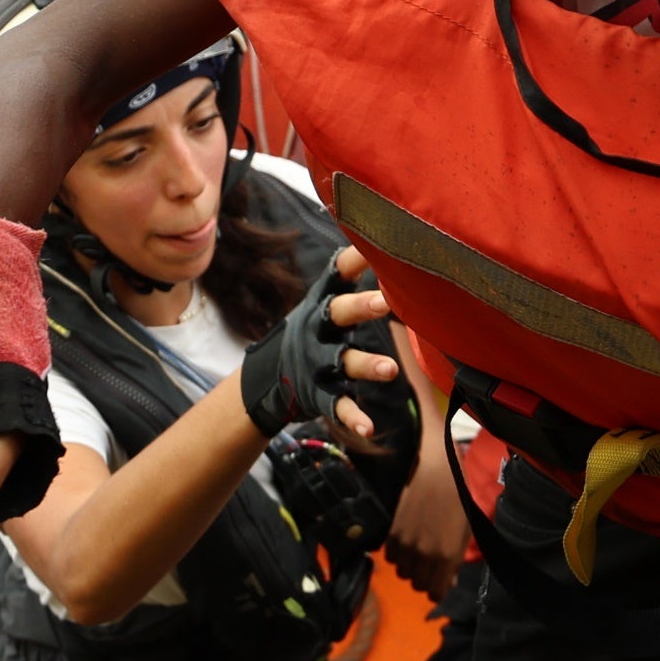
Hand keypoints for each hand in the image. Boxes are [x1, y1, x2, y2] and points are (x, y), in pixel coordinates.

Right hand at [244, 247, 405, 442]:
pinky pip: (337, 405)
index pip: (337, 274)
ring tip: (391, 370)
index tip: (373, 245)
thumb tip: (390, 233)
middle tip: (386, 301)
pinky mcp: (318, 393)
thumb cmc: (313, 332)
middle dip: (361, 307)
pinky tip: (369, 428)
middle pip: (339, 313)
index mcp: (322, 303)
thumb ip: (352, 277)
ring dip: (367, 365)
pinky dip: (352, 417)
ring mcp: (317, 362)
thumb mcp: (325, 303)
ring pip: (344, 361)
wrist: (268, 377)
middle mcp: (318, 329)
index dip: (355, 259)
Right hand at [386, 429, 469, 596]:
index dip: (437, 589)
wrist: (435, 470)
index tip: (439, 581)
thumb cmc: (457, 498)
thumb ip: (456, 561)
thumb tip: (449, 582)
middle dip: (424, 578)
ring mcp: (406, 545)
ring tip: (418, 549)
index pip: (435, 593)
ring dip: (409, 565)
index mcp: (447, 556)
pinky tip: (406, 540)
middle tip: (430, 564)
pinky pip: (390, 557)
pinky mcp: (391, 533)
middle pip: (417, 585)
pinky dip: (398, 554)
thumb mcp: (464, 531)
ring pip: (402, 572)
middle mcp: (424, 555)